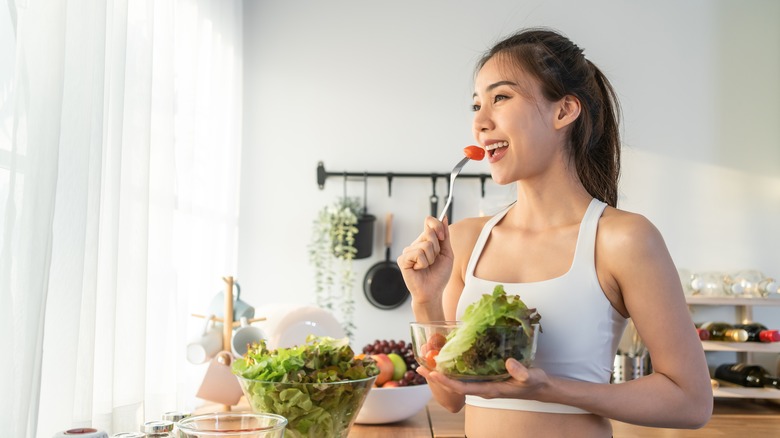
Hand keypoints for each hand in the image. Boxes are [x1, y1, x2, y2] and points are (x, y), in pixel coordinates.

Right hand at [396, 216, 453, 304]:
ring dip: (431, 259)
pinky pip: (418, 254)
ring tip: (427, 267)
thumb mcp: (447, 253)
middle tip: (434, 260)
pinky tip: (419, 269)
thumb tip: (444, 217)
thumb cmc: (439, 275)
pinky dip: (423, 263)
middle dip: (437, 248)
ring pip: (425, 245)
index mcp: (425, 240)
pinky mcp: (403, 259)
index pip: (429, 221)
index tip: (442, 237)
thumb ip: (445, 236)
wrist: (433, 292)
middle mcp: (415, 244)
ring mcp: (408, 251)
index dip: (437, 226)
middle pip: (429, 233)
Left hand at [422, 358, 549, 400]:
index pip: (462, 388)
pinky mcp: (484, 378)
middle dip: (437, 377)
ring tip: (426, 362)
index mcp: (489, 390)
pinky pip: (464, 375)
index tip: (433, 373)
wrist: (538, 387)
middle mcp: (482, 388)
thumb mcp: (530, 376)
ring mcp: (482, 384)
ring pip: (457, 380)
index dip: (446, 381)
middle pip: (454, 385)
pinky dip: (453, 368)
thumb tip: (509, 362)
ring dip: (442, 373)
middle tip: (419, 367)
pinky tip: (447, 359)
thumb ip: (521, 372)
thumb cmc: (534, 382)